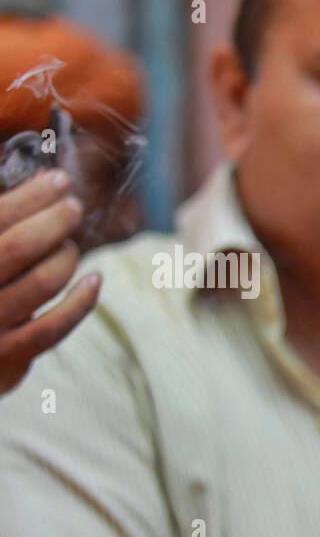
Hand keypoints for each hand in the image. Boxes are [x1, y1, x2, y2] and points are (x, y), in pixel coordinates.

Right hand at [0, 170, 99, 393]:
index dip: (32, 195)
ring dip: (65, 257)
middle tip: (73, 206)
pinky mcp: (8, 357)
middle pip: (21, 246)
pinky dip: (81, 301)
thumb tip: (46, 180)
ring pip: (42, 282)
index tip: (58, 180)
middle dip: (55, 220)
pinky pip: (54, 327)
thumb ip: (4, 222)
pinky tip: (94, 280)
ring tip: (69, 246)